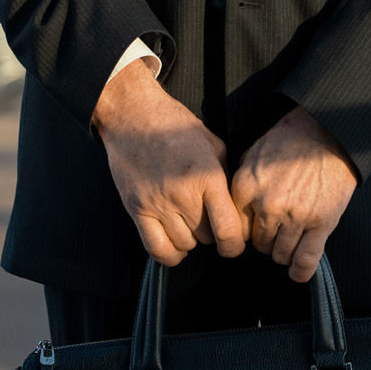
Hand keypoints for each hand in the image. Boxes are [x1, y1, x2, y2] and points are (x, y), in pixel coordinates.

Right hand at [93, 59, 245, 266]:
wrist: (134, 116)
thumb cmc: (175, 126)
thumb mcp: (213, 143)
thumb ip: (226, 177)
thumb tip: (236, 208)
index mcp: (208, 176)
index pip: (228, 229)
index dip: (235, 245)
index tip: (234, 244)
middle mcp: (183, 193)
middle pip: (207, 238)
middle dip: (211, 232)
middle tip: (206, 216)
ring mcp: (158, 203)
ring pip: (184, 245)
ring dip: (190, 239)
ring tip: (188, 220)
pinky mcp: (137, 210)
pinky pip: (157, 249)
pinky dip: (170, 254)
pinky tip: (175, 243)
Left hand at [231, 105, 357, 282]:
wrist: (327, 133)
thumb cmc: (290, 140)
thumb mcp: (253, 152)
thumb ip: (240, 180)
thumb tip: (230, 205)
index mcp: (246, 187)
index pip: (237, 229)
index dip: (247, 230)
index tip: (255, 229)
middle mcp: (267, 205)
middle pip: (259, 244)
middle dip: (266, 240)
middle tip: (276, 230)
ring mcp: (295, 217)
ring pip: (280, 255)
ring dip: (283, 252)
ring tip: (290, 240)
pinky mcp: (321, 224)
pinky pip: (305, 259)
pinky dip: (300, 271)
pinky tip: (298, 273)